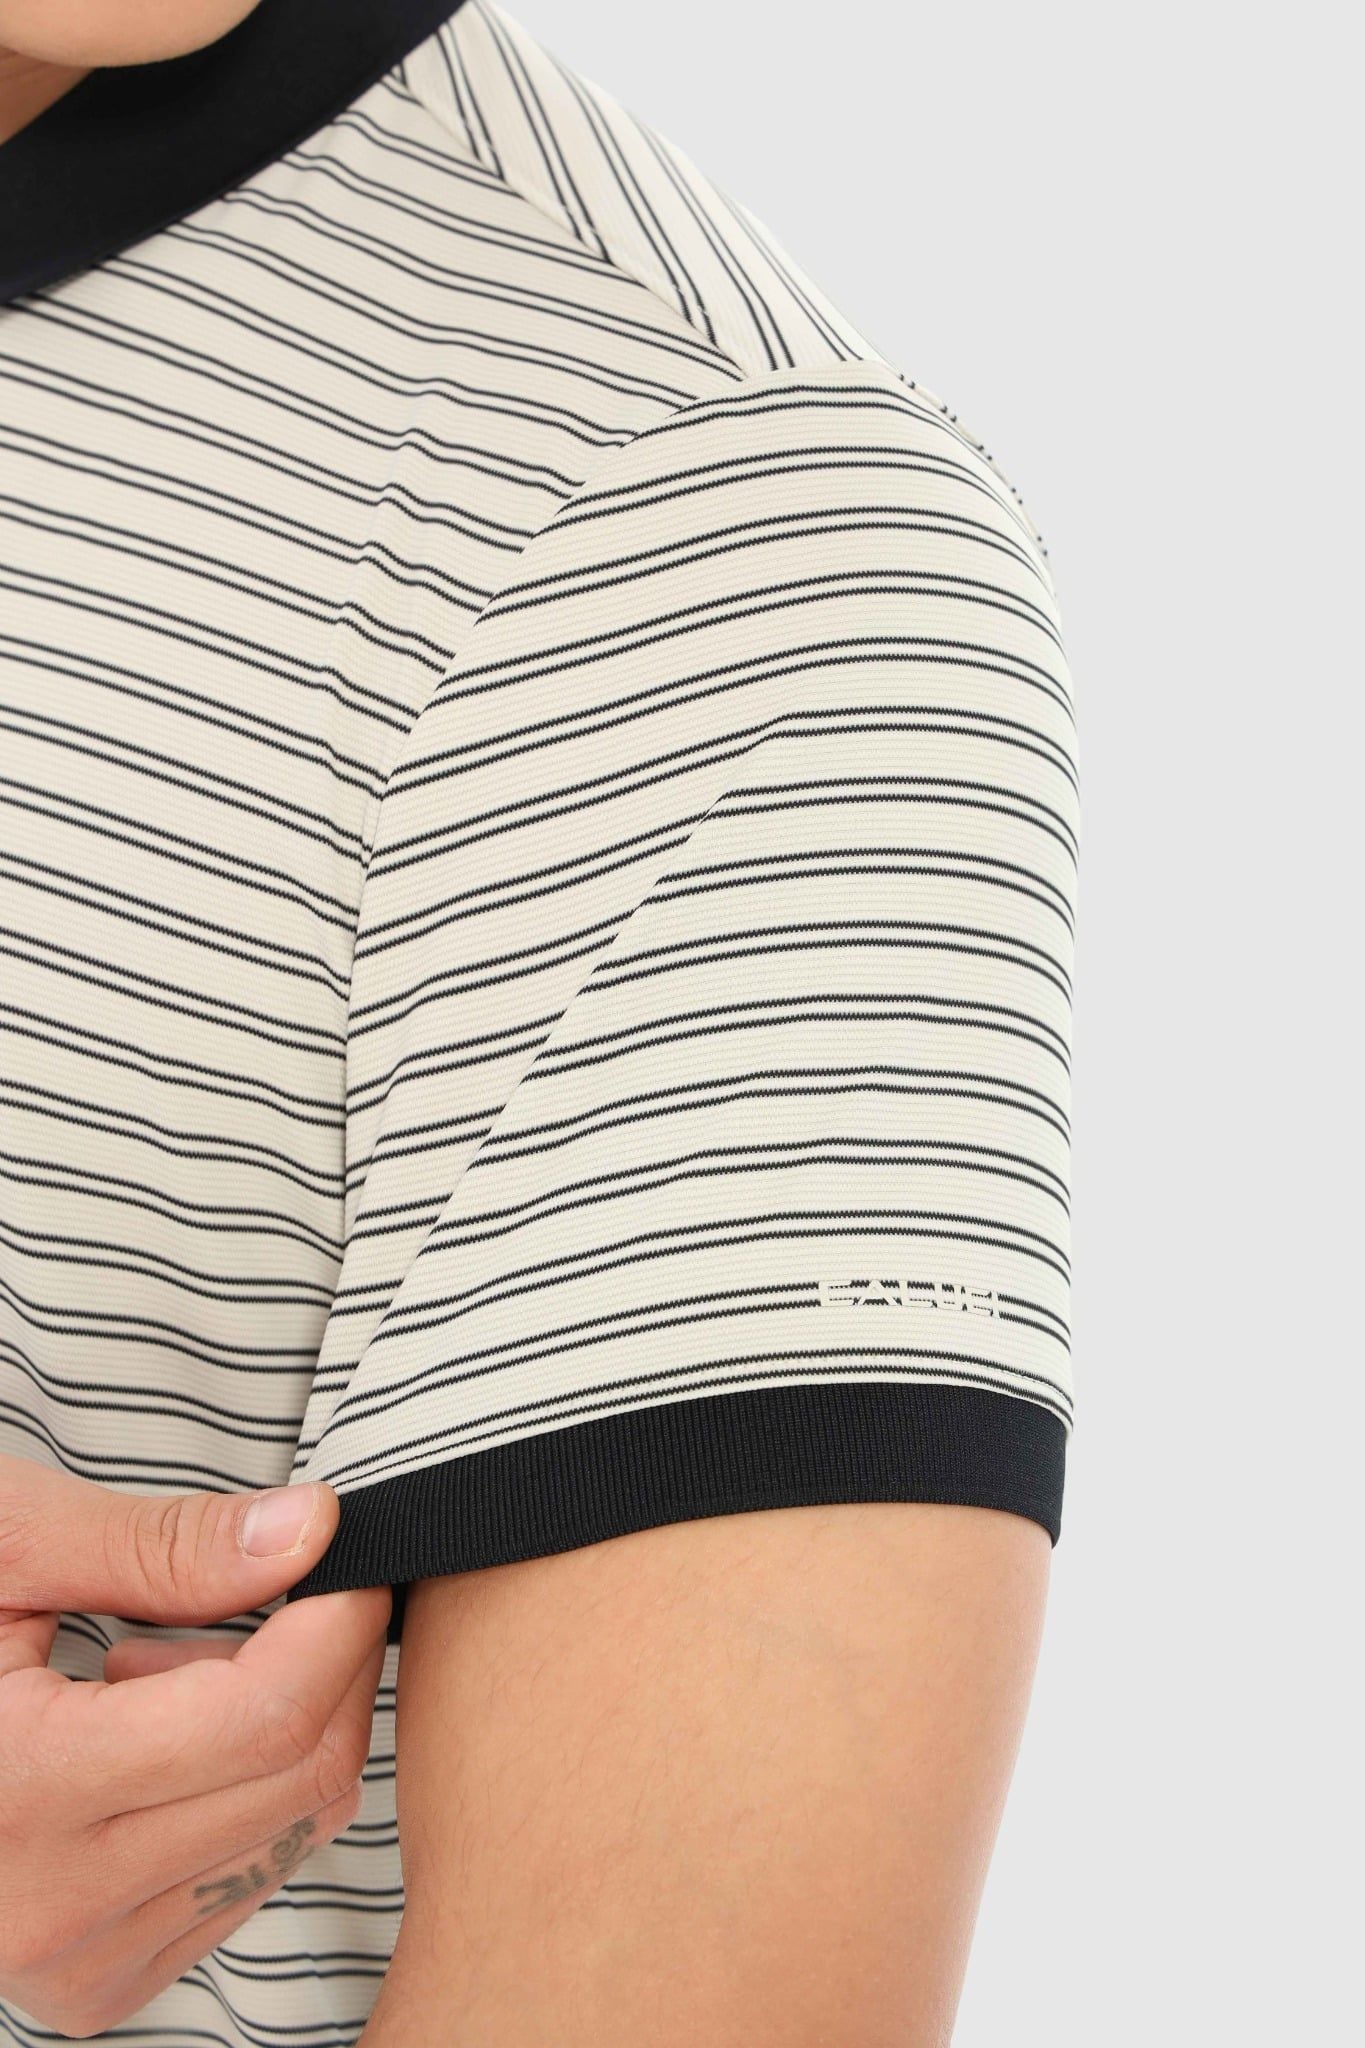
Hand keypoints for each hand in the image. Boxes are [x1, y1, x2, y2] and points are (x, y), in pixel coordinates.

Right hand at [0, 1453, 389, 2037]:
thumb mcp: (8, 1543)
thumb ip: (163, 1547)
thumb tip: (311, 1531)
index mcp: (19, 1790)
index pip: (265, 1715)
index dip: (336, 1617)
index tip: (343, 1550)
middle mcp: (49, 1908)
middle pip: (300, 1777)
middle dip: (326, 1661)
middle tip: (266, 1585)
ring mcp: (75, 1962)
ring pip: (291, 1832)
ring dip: (280, 1726)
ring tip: (166, 1662)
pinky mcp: (95, 1983)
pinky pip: (248, 1880)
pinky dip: (247, 1790)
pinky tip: (158, 1734)